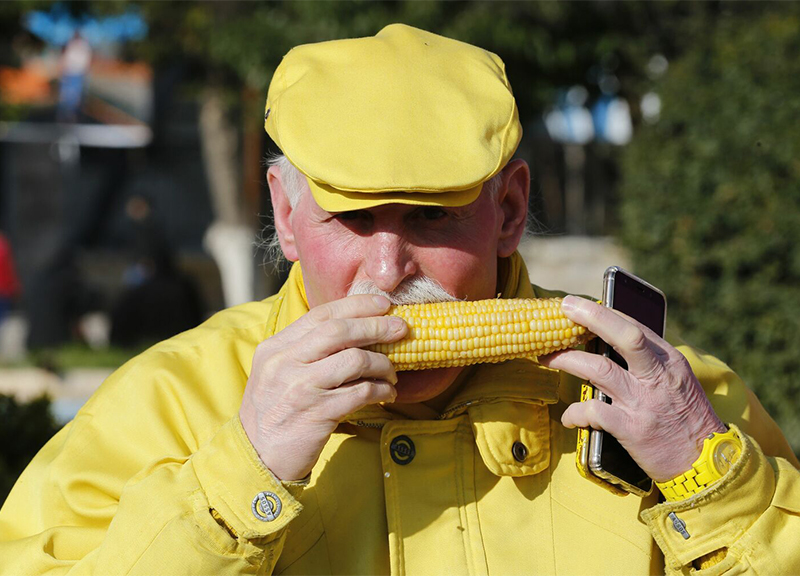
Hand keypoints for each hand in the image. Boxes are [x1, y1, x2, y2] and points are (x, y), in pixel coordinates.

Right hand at [239, 295, 407, 480]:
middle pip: (339, 332)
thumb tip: (354, 328)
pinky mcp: (318, 414)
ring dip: (382, 363)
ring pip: (354, 360)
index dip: (356, 305)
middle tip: (401, 329)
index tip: (383, 305)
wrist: (257, 456)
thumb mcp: (277, 372)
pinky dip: (381, 390)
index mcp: (276, 347)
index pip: (321, 315)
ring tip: (392, 372)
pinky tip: (387, 393)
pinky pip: (361, 392)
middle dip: (375, 327)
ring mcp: (301, 388)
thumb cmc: (274, 411)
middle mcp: (285, 363)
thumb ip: (305, 349)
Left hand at [539, 295, 725, 481]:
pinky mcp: (631, 429)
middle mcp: (657, 376)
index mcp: (670, 361)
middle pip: (623, 336)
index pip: (634, 326)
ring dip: (567, 359)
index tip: (579, 305)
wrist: (707, 466)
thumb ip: (650, 364)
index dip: (604, 312)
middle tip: (565, 308)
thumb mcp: (678, 383)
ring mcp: (643, 402)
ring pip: (599, 369)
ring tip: (545, 357)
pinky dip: (574, 411)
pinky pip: (592, 412)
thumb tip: (610, 343)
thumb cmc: (687, 421)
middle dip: (592, 317)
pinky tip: (568, 416)